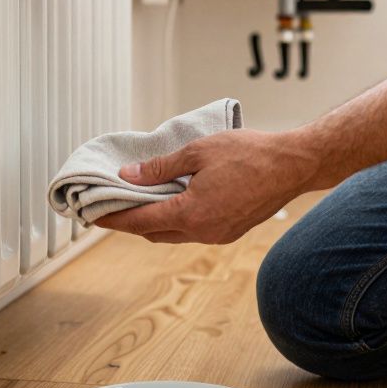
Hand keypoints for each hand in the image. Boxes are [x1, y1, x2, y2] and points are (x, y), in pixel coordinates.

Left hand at [95, 128, 322, 243]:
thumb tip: (129, 176)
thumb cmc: (249, 153)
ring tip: (141, 199)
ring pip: (175, 234)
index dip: (114, 219)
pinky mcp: (231, 231)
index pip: (140, 222)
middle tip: (114, 204)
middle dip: (132, 222)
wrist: (292, 165)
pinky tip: (174, 200)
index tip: (94, 216)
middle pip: (154, 233)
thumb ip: (160, 167)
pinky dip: (177, 219)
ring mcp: (219, 235)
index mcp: (191, 214)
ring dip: (156, 220)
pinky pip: (194, 231)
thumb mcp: (197, 152)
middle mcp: (203, 232)